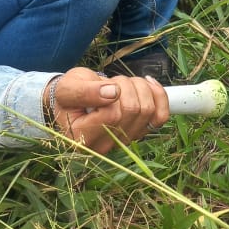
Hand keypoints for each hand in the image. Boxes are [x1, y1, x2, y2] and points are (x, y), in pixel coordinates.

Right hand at [45, 67, 169, 152]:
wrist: (75, 99)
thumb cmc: (68, 93)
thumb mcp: (67, 87)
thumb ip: (85, 92)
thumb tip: (113, 93)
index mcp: (83, 138)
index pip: (112, 114)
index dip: (111, 92)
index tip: (98, 85)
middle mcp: (105, 146)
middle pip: (134, 110)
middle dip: (125, 85)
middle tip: (110, 82)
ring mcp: (124, 141)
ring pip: (148, 110)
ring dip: (139, 87)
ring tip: (121, 84)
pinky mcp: (139, 133)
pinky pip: (160, 117)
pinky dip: (158, 96)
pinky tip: (147, 84)